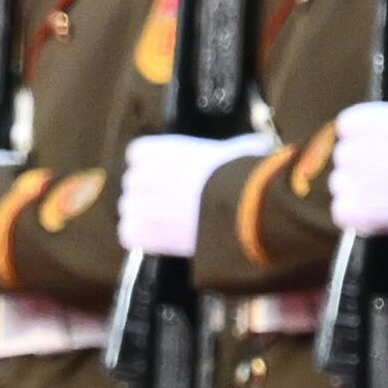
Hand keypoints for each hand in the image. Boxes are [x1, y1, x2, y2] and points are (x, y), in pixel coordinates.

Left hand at [117, 131, 273, 257]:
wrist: (248, 209)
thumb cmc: (249, 176)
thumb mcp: (244, 150)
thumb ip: (237, 148)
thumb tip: (257, 145)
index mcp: (167, 150)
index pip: (137, 153)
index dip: (149, 165)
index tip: (163, 175)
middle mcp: (148, 174)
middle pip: (132, 182)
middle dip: (147, 193)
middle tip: (168, 205)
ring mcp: (144, 204)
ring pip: (129, 209)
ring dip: (143, 217)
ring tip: (165, 226)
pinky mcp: (148, 233)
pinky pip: (129, 234)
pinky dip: (141, 239)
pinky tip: (159, 242)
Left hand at [327, 85, 387, 234]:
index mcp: (360, 119)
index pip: (349, 130)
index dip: (372, 142)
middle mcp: (347, 148)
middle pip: (347, 160)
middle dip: (368, 168)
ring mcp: (349, 181)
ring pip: (344, 188)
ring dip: (363, 193)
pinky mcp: (354, 211)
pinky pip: (345, 214)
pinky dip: (362, 218)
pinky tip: (387, 215)